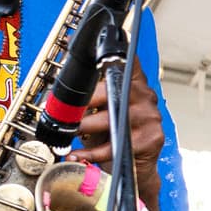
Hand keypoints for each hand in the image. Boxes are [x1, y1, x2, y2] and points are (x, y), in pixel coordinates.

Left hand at [66, 59, 163, 173]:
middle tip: (65, 114)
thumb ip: (90, 97)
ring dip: (84, 128)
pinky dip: (92, 152)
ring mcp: (150, 117)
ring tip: (69, 134)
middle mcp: (145, 96)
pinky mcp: (150, 139)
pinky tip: (79, 154)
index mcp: (134, 84)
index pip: (128, 60)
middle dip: (83, 104)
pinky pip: (115, 143)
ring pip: (111, 118)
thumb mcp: (102, 112)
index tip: (97, 43)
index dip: (112, 51)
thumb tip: (59, 90)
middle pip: (111, 90)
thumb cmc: (115, 138)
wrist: (134, 168)